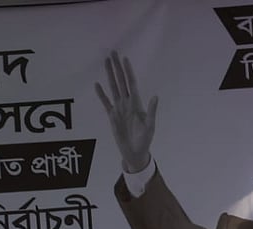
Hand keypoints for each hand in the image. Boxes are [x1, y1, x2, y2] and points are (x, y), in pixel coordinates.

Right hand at [94, 50, 157, 172]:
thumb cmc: (145, 139)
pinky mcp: (112, 116)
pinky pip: (105, 102)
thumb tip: (155, 97)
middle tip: (112, 53)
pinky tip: (97, 85)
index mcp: (136, 104)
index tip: (124, 59)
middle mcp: (127, 103)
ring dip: (109, 75)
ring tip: (106, 63)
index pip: (131, 83)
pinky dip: (101, 94)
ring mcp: (119, 108)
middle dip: (116, 67)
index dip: (128, 71)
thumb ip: (151, 111)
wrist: (135, 152)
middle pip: (121, 81)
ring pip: (113, 88)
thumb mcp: (150, 126)